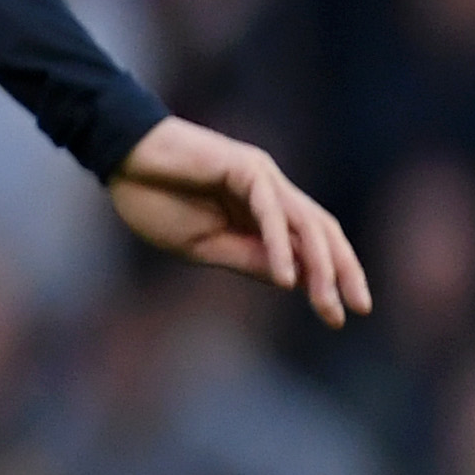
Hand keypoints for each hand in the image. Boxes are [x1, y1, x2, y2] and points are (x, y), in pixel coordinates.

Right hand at [108, 116, 370, 325]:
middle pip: (322, 234)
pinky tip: (286, 279)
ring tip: (327, 302)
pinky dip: (280, 246)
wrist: (119, 157)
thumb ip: (245, 258)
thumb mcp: (201, 244)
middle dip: (341, 274)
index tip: (338, 317)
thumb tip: (290, 281)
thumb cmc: (151, 198)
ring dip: (321, 266)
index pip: (309, 245)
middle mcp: (272, 191)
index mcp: (260, 210)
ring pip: (306, 224)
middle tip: (355, 311)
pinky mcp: (246, 168)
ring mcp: (262, 176)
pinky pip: (271, 213)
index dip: (327, 279)